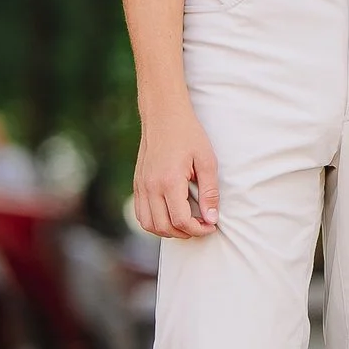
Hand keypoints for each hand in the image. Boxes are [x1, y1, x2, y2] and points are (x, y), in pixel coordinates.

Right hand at [132, 95, 219, 238]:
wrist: (163, 115)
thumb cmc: (188, 135)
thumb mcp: (207, 160)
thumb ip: (209, 192)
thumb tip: (211, 218)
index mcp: (169, 181)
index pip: (181, 220)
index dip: (198, 229)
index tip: (211, 226)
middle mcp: (151, 187)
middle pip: (164, 227)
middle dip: (185, 233)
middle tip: (202, 226)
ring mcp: (141, 186)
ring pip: (149, 225)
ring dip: (168, 231)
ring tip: (187, 224)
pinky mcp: (137, 184)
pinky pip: (141, 214)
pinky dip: (154, 222)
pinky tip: (170, 216)